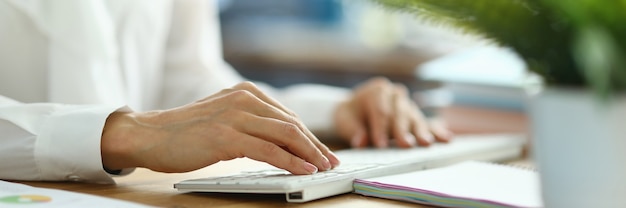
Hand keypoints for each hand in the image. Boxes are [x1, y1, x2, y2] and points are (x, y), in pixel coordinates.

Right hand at [101, 82, 339, 174]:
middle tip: (331, 161)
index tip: (323, 151)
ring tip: (322, 168)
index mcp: (247, 92)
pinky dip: (290, 161)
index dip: (309, 136)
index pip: (288, 115)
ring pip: (285, 134)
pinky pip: (269, 150)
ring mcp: (235, 116)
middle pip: (292, 124)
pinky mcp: (227, 136)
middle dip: (315, 145)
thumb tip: (283, 140)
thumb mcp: (224, 117)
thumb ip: (251, 122)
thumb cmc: (187, 131)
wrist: (150, 135)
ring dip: (309, 154)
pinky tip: (303, 170)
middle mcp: (244, 99)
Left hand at [334, 77, 452, 147]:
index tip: (381, 144)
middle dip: (402, 130)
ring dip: (421, 131)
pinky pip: (428, 123)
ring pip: (414, 118)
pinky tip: (446, 139)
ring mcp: (408, 104)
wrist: (357, 109)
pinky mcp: (416, 116)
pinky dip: (437, 131)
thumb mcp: (345, 119)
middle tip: (405, 144)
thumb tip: (361, 141)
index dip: (380, 128)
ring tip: (426, 143)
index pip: (380, 111)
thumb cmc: (351, 114)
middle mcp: (396, 94)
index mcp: (378, 91)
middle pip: (399, 114)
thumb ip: (353, 130)